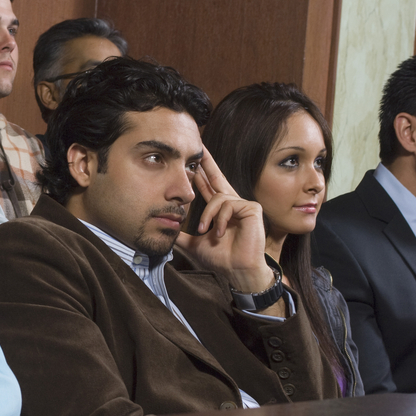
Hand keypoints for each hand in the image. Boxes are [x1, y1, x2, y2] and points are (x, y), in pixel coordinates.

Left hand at [175, 147, 275, 294]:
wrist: (235, 271)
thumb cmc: (219, 258)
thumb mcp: (193, 243)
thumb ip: (180, 234)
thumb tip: (163, 229)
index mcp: (219, 209)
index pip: (207, 185)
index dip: (200, 172)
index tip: (192, 158)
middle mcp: (231, 203)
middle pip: (216, 176)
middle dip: (207, 161)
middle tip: (198, 145)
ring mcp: (243, 205)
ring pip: (217, 197)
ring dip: (207, 215)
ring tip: (206, 231)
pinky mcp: (252, 208)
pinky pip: (228, 204)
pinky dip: (220, 219)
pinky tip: (220, 233)